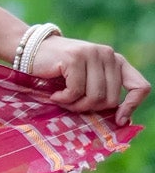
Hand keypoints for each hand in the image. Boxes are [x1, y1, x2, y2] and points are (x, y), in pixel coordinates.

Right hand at [31, 35, 149, 127]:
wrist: (32, 51)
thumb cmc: (59, 72)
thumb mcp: (87, 81)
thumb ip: (103, 93)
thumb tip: (122, 121)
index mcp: (116, 61)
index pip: (140, 86)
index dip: (132, 106)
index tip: (119, 120)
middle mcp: (108, 54)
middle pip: (111, 99)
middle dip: (90, 108)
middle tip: (73, 104)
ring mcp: (92, 54)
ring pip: (94, 97)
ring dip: (75, 105)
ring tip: (62, 99)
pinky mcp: (75, 58)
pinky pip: (75, 92)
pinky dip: (63, 99)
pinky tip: (55, 94)